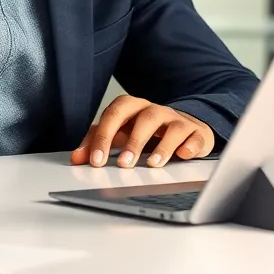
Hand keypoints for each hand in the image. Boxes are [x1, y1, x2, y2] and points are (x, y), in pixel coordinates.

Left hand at [70, 95, 213, 168]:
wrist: (184, 127)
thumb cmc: (148, 131)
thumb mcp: (122, 134)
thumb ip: (98, 142)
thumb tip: (77, 158)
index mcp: (133, 108)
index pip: (115, 114)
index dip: (104, 136)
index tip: (96, 161)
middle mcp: (156, 111)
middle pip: (144, 117)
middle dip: (134, 141)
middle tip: (124, 165)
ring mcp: (178, 121)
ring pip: (172, 126)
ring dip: (162, 146)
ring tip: (153, 164)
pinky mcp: (197, 133)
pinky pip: (195, 136)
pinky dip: (190, 146)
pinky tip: (183, 156)